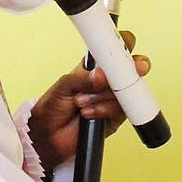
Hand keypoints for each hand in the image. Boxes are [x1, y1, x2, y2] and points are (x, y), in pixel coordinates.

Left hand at [27, 32, 149, 172]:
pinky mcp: (116, 116)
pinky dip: (104, 109)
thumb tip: (101, 76)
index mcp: (94, 67)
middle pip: (130, 69)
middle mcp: (107, 81)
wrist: (49, 136)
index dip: (123, 44)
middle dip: (132, 67)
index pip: (113, 50)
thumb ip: (82, 78)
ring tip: (81, 102)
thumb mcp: (63, 86)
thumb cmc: (53, 107)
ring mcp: (113, 98)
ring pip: (125, 90)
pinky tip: (89, 113)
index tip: (123, 46)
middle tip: (128, 69)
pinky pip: (121, 109)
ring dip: (103, 96)